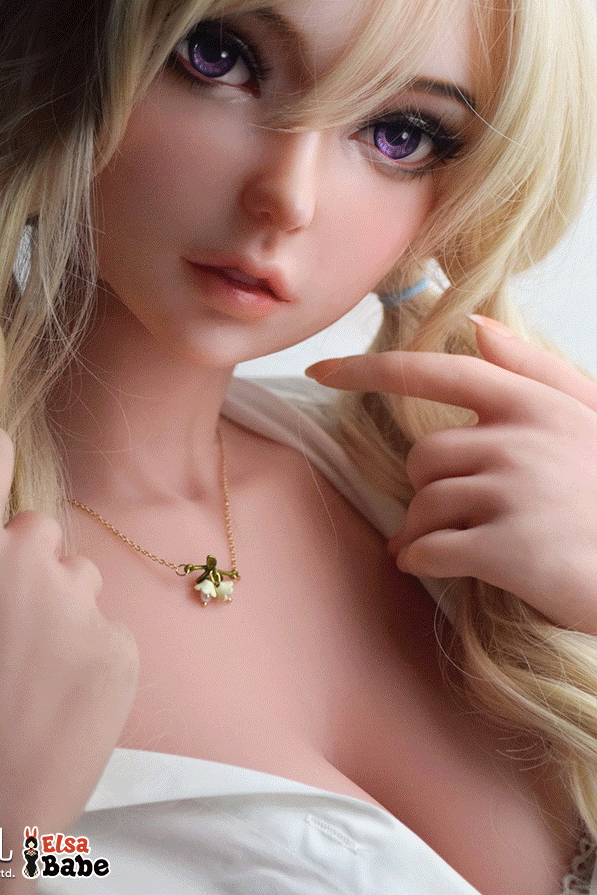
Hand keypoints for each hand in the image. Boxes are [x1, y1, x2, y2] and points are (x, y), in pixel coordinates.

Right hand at [0, 415, 137, 862]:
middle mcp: (34, 566)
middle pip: (29, 525)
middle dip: (2, 559)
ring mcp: (85, 613)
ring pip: (70, 576)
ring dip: (44, 604)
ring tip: (3, 675)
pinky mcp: (121, 660)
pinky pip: (100, 627)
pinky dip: (75, 652)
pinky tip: (37, 702)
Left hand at [376, 319, 596, 635]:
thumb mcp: (589, 418)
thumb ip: (536, 371)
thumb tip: (480, 325)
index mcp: (533, 403)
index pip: (437, 370)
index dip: (373, 370)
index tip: (324, 371)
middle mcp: (518, 440)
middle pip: (424, 457)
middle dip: (429, 490)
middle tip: (457, 516)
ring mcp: (511, 493)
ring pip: (422, 506)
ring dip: (423, 531)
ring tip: (454, 547)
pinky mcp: (504, 549)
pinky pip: (428, 549)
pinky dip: (419, 561)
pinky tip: (433, 568)